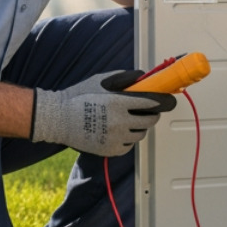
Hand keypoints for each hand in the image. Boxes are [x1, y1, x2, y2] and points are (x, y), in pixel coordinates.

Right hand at [30, 70, 176, 156]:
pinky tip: (119, 131)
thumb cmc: (78, 96)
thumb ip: (123, 77)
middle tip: (148, 111)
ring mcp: (115, 138)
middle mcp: (120, 122)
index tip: (168, 101)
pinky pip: (129, 145)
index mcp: (119, 102)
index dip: (162, 101)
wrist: (58, 119)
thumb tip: (142, 76)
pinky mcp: (111, 150)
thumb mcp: (100, 80)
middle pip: (150, 120)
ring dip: (140, 127)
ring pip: (140, 134)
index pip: (151, 103)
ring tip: (129, 121)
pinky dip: (128, 139)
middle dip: (152, 115)